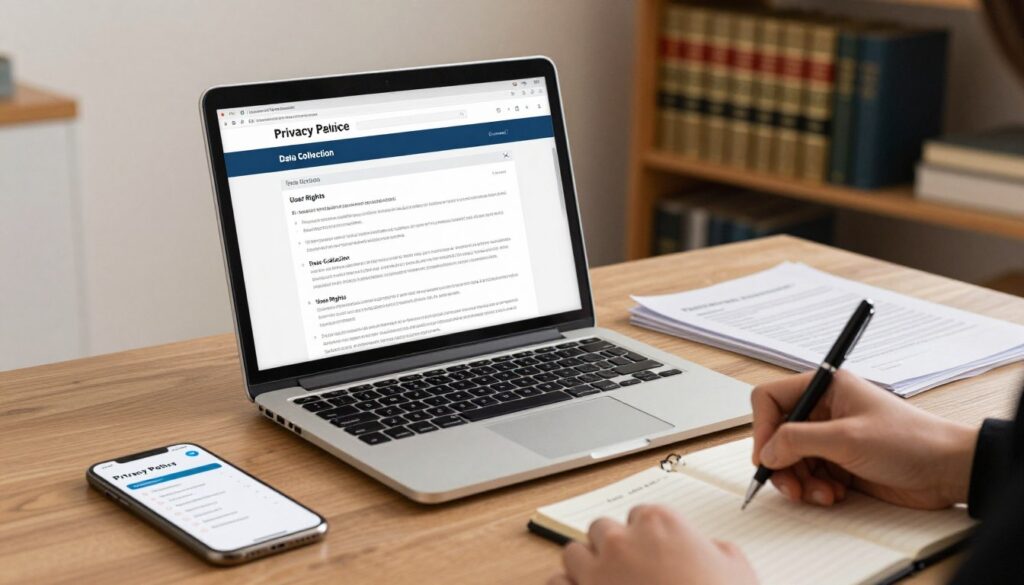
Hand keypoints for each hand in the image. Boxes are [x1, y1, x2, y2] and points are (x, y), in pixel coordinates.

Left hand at [547, 505, 757, 584]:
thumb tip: (710, 551)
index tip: (652, 551)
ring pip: (574, 552)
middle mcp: (623, 541)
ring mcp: (597, 570)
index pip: (641, 515)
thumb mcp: (737, 569)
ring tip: (602, 583)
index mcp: (660, 523)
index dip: (647, 536)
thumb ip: (716, 550)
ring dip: (585, 566)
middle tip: (628, 569)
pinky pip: (556, 583)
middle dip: (613, 547)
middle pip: (603, 529)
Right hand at [751, 370, 977, 508]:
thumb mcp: (847, 438)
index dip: (762, 427)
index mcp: (826, 388)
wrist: (948, 471)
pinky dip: (814, 489)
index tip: (766, 455)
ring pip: (791, 459)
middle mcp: (824, 410)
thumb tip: (767, 451)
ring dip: (799, 480)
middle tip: (790, 485)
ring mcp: (831, 437)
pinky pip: (809, 476)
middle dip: (781, 462)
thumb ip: (798, 441)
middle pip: (777, 434)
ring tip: (819, 493)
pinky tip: (833, 495)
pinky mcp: (839, 462)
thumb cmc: (911, 441)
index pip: (771, 399)